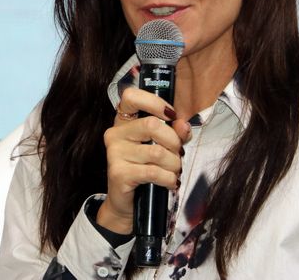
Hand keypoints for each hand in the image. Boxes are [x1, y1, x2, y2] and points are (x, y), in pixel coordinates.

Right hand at [96, 87, 191, 233]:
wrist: (127, 203)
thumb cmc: (145, 168)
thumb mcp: (162, 146)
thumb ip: (174, 132)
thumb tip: (183, 124)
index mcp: (124, 121)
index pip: (131, 96)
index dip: (155, 102)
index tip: (171, 115)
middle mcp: (115, 134)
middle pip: (152, 125)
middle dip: (174, 141)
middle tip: (178, 154)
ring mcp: (115, 153)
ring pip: (157, 152)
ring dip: (174, 164)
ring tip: (174, 171)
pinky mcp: (118, 173)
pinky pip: (153, 171)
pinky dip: (169, 178)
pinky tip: (170, 182)